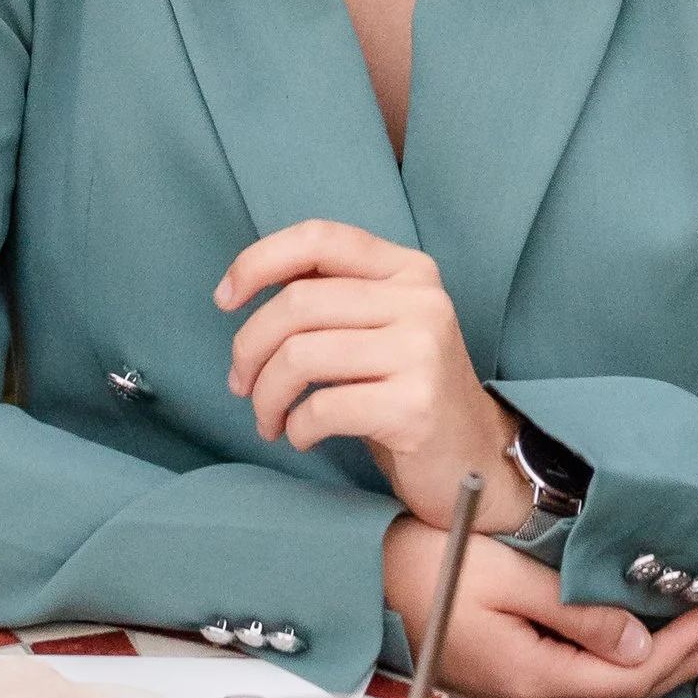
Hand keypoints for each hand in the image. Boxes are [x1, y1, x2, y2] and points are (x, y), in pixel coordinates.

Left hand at [220, 222, 526, 535]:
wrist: (473, 460)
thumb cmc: (404, 391)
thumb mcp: (378, 328)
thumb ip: (330, 297)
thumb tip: (244, 287)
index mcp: (408, 269)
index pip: (320, 238)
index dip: (259, 261)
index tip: (224, 300)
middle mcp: (421, 300)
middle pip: (298, 303)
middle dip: (250, 348)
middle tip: (240, 384)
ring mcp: (422, 350)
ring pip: (301, 356)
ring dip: (265, 396)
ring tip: (267, 419)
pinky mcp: (415, 405)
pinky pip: (322, 408)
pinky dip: (296, 428)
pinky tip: (302, 437)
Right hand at [383, 520, 697, 697]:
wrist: (365, 580)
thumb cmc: (433, 563)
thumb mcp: (508, 578)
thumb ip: (577, 613)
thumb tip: (639, 647)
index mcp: (533, 676)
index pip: (628, 677)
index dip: (678, 651)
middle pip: (621, 697)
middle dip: (678, 666)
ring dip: (652, 672)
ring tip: (693, 648)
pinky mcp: (502, 686)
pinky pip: (578, 692)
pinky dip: (618, 673)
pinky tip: (631, 656)